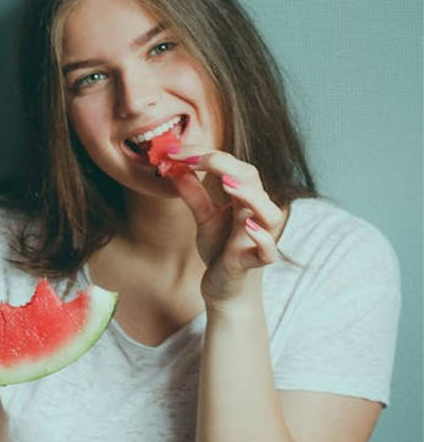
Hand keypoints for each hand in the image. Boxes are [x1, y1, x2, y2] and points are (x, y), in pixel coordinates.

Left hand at [164, 146, 287, 307]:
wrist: (225, 290)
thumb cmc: (221, 250)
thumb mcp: (204, 218)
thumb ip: (194, 195)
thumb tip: (175, 168)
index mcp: (244, 198)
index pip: (230, 166)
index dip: (203, 154)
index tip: (174, 151)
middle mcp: (256, 213)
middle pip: (251, 179)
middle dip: (221, 163)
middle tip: (190, 157)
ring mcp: (258, 238)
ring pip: (268, 212)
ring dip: (250, 196)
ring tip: (226, 182)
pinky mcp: (255, 262)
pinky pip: (268, 250)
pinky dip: (261, 238)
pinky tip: (247, 226)